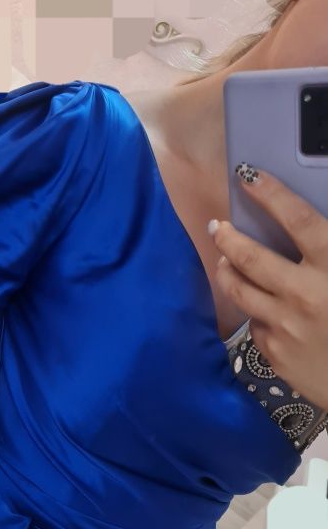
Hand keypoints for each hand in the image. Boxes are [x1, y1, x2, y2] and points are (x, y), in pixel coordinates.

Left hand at [210, 165, 327, 410]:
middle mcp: (305, 294)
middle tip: (218, 226)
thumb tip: (310, 230)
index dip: (271, 194)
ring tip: (225, 262)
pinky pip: (254, 324)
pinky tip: (262, 307)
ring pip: (240, 291)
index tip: (248, 176)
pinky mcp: (275, 352)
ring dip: (228, 272)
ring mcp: (286, 326)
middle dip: (229, 238)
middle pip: (251, 258)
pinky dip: (255, 312)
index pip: (298, 220)